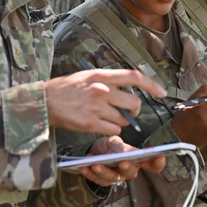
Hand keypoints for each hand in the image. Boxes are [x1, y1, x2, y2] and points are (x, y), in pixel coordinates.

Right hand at [45, 69, 165, 135]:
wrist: (44, 102)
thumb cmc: (66, 88)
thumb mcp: (87, 76)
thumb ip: (107, 80)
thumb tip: (127, 88)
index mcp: (101, 76)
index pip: (133, 76)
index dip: (151, 85)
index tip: (162, 93)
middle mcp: (101, 90)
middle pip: (133, 103)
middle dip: (134, 110)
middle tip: (126, 111)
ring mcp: (96, 107)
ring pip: (124, 120)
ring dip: (120, 121)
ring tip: (105, 116)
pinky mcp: (90, 124)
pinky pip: (114, 130)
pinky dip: (111, 130)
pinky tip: (100, 125)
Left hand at [74, 135, 166, 186]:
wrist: (91, 152)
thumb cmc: (107, 146)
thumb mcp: (112, 141)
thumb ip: (117, 145)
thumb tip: (120, 153)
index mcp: (136, 160)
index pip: (151, 164)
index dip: (157, 163)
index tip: (160, 157)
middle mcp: (128, 171)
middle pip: (131, 173)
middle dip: (127, 167)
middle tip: (122, 162)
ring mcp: (115, 177)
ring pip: (112, 178)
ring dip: (104, 171)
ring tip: (96, 164)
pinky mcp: (102, 181)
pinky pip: (97, 180)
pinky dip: (90, 173)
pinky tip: (85, 167)